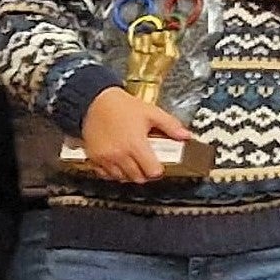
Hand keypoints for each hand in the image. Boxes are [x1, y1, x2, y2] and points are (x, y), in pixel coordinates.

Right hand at [77, 85, 193, 182]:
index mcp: (135, 145)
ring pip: (121, 178)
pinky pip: (104, 174)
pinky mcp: (94, 157)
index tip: (159, 165)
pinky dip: (113, 173)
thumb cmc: (122, 106)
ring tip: (134, 162)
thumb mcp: (152, 113)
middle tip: (148, 163)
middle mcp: (119, 154)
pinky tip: (119, 163)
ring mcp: (105, 158)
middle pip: (137, 178)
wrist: (96, 101)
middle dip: (145, 173)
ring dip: (130, 174)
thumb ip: (171, 126)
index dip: (158, 170)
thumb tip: (185, 136)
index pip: (151, 172)